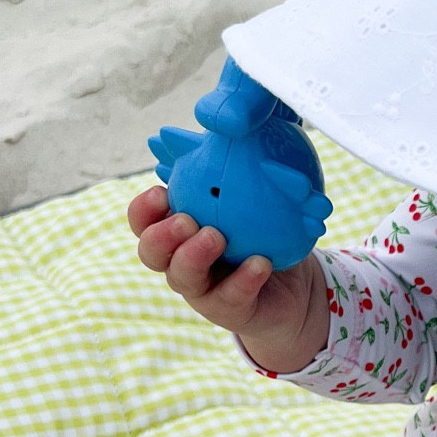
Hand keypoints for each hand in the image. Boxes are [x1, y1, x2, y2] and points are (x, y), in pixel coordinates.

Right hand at [127, 184, 329, 373]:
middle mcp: (181, 262)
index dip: (143, 209)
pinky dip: (244, 278)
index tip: (161, 191)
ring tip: (216, 236)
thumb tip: (230, 126)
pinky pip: (231, 296)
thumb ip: (228, 176)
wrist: (293, 284)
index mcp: (176, 233)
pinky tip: (261, 262)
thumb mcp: (244, 201)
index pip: (143, 221)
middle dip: (162, 235)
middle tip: (186, 220)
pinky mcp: (228, 310)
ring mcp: (202, 290)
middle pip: (151, 253)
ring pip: (182, 278)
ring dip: (194, 256)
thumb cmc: (261, 235)